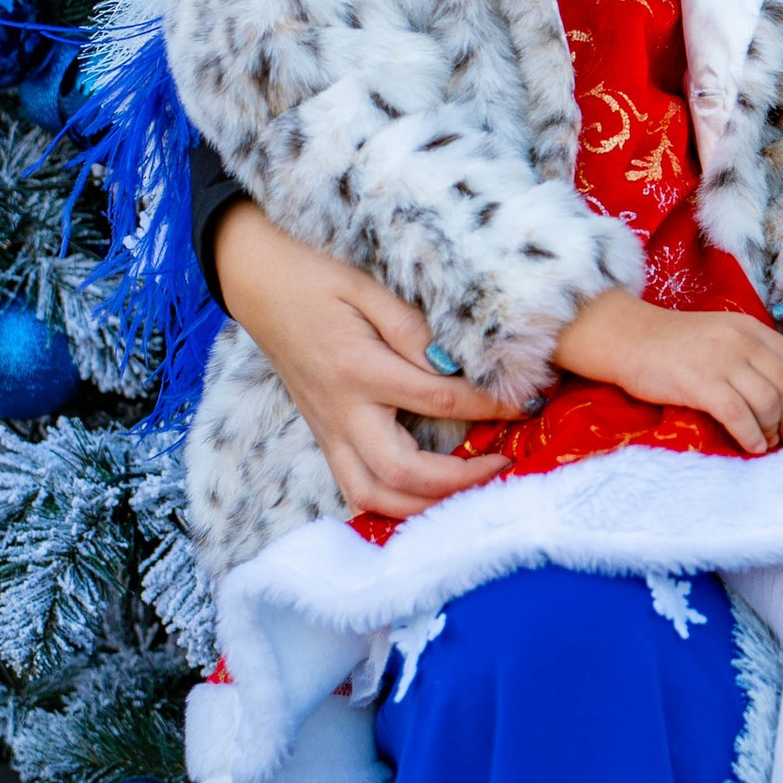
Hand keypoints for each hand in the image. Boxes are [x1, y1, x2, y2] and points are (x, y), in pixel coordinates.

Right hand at [210, 205, 518, 523]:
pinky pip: (356, 488)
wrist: (256, 282)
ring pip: (375, 497)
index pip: (438, 400)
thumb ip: (412, 328)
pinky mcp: (322, 436)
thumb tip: (457, 364)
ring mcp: (328, 430)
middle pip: (404, 474)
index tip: (526, 402)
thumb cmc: (313, 277)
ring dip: (426, 505)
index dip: (490, 406)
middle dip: (460, 480)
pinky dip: (392, 503)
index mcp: (358, 369)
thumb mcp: (366, 287)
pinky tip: (425, 493)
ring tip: (468, 486)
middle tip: (502, 463)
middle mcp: (341, 412)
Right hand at [552, 288, 782, 456]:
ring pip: (768, 400)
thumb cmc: (673, 344)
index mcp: (750, 329)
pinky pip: (737, 414)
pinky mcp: (698, 382)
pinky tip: (753, 447)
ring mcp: (720, 360)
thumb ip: (752, 355)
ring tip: (772, 444)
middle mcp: (741, 341)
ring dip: (775, 429)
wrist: (626, 337)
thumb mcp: (721, 337)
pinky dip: (751, 434)